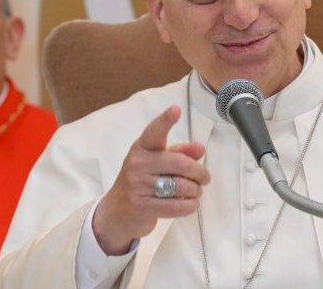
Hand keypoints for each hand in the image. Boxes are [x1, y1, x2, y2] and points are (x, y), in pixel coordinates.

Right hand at [93, 105, 209, 254]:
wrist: (117, 212)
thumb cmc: (141, 182)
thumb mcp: (157, 163)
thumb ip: (179, 153)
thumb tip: (200, 148)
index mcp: (142, 148)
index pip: (154, 132)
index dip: (165, 120)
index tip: (176, 110)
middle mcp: (137, 163)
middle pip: (180, 163)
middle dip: (199, 172)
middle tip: (205, 178)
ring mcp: (138, 185)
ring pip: (181, 186)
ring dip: (196, 191)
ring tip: (195, 192)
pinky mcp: (142, 206)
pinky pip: (176, 206)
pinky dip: (190, 205)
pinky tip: (191, 204)